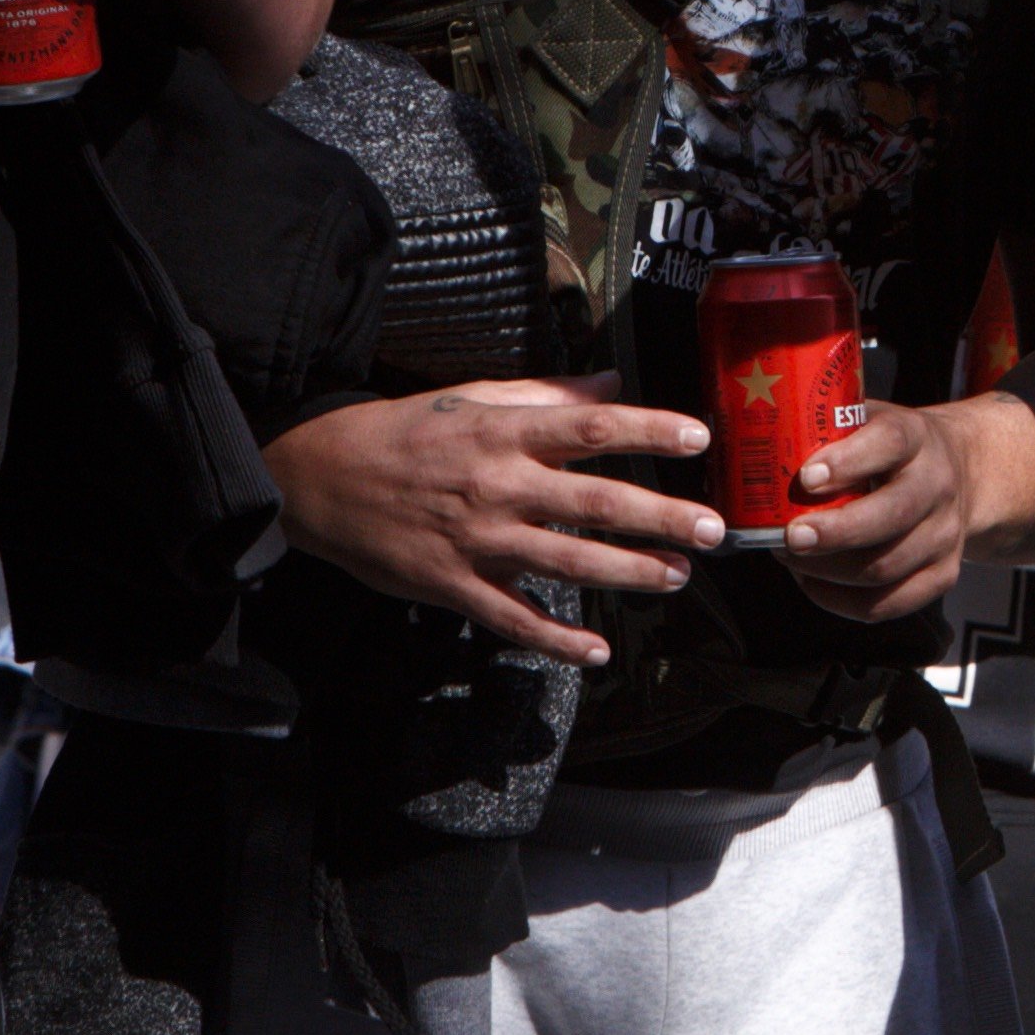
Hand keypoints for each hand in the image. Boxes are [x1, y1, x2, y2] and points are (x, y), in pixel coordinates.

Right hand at [262, 377, 719, 665]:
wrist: (321, 477)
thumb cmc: (405, 433)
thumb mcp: (473, 399)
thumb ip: (545, 395)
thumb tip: (610, 382)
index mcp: (504, 432)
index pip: (591, 427)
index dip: (648, 428)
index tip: (698, 436)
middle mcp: (499, 485)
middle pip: (595, 501)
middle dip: (661, 516)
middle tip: (712, 529)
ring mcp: (476, 539)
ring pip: (566, 562)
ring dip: (628, 572)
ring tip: (677, 576)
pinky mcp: (452, 584)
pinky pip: (512, 618)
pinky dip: (555, 640)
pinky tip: (597, 653)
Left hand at [775, 391, 1031, 620]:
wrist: (959, 473)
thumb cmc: (889, 450)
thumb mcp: (867, 423)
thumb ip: (826, 432)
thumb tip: (756, 449)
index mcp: (916, 437)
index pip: (889, 443)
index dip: (847, 462)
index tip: (807, 477)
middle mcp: (938, 484)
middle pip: (892, 516)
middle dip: (836, 532)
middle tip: (791, 537)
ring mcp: (945, 534)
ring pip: (885, 567)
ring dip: (828, 570)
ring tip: (791, 557)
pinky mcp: (944, 575)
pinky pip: (887, 604)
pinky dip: (841, 600)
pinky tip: (813, 582)